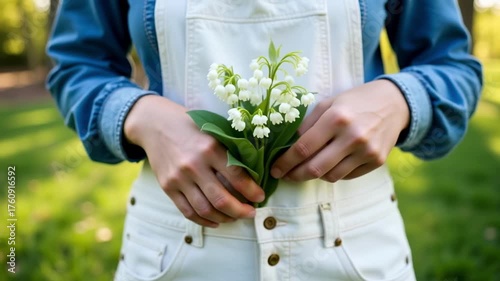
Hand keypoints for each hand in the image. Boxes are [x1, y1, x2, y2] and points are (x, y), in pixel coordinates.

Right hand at [124, 95, 264, 227]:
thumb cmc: (189, 125)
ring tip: (235, 217)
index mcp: (210, 148)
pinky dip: (204, 220)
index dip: (252, 191)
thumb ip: (228, 151)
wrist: (154, 124)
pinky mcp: (167, 187)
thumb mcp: (212, 131)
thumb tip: (252, 176)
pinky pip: (187, 211)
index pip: (237, 176)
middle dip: (241, 211)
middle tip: (251, 213)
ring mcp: (179, 178)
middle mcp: (194, 165)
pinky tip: (215, 221)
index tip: (260, 197)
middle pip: (221, 199)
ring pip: (205, 209)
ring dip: (224, 218)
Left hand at [271, 80, 409, 181]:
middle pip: (315, 168)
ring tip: (307, 167)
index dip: (285, 162)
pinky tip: (329, 164)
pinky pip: (347, 176)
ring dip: (314, 175)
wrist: (394, 103)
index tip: (275, 169)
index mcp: (337, 118)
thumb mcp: (329, 103)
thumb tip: (286, 147)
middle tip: (285, 175)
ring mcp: (367, 151)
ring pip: (330, 176)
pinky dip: (334, 173)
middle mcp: (353, 136)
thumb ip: (307, 124)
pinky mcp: (377, 161)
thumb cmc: (355, 102)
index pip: (304, 147)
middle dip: (295, 175)